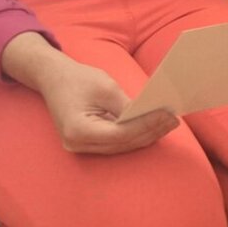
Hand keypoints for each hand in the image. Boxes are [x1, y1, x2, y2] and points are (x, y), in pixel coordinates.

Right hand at [1, 32, 178, 154]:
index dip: (147, 125)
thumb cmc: (78, 79)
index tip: (168, 115)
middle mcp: (78, 145)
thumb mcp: (105, 87)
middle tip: (174, 119)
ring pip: (122, 146)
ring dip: (147, 134)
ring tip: (169, 122)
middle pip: (123, 143)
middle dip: (151, 131)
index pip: (121, 134)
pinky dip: (135, 134)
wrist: (53, 78)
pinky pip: (116, 142)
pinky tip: (153, 125)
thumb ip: (126, 105)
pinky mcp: (88, 143)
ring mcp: (81, 147)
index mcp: (79, 131)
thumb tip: (151, 115)